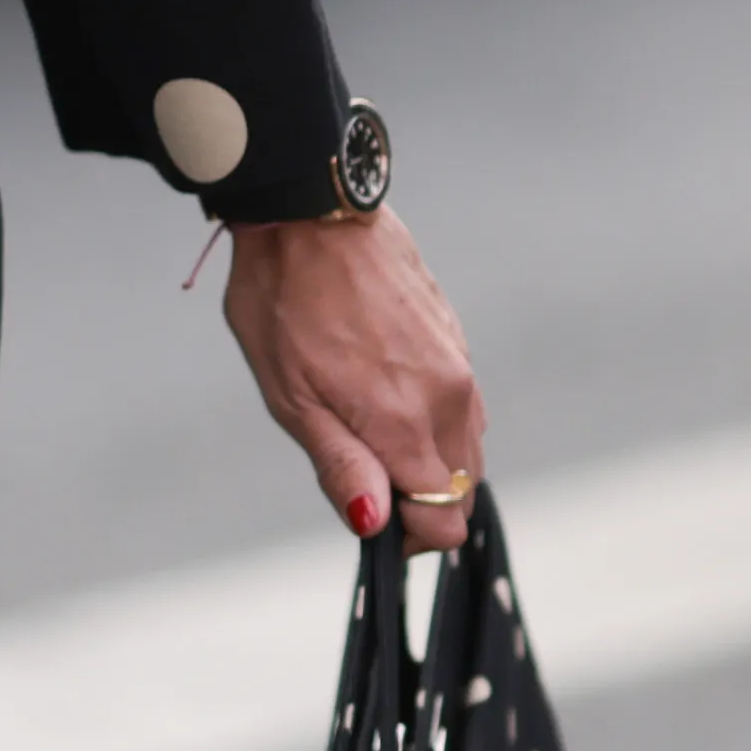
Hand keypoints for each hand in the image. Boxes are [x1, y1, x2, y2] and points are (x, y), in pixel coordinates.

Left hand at [218, 204, 483, 548]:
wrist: (312, 215)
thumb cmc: (284, 302)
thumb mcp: (291, 397)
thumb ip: (341, 466)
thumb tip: (373, 524)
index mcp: (406, 420)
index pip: (444, 520)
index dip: (409, 535)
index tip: (371, 516)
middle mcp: (448, 397)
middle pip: (461, 489)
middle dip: (418, 500)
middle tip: (360, 470)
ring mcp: (459, 365)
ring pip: (467, 448)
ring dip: (428, 459)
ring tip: (366, 424)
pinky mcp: (457, 340)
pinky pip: (463, 406)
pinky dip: (434, 421)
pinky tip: (385, 391)